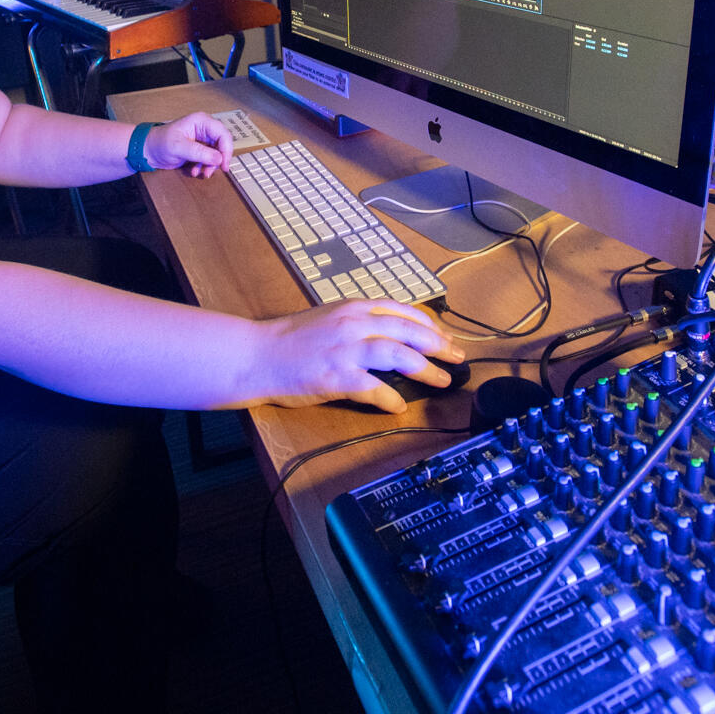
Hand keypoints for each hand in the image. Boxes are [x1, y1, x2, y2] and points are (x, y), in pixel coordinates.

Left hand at [146, 111, 233, 176]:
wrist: (148, 151)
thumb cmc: (160, 143)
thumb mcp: (179, 147)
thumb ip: (199, 152)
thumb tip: (219, 159)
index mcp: (201, 121)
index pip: (222, 134)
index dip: (226, 149)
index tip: (223, 164)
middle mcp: (204, 129)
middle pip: (222, 144)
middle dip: (218, 159)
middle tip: (211, 171)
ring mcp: (202, 139)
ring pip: (216, 153)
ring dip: (210, 165)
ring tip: (201, 174)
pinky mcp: (199, 149)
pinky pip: (209, 158)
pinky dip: (204, 166)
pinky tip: (194, 171)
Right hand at [253, 300, 463, 413]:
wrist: (257, 354)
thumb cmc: (289, 339)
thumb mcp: (328, 317)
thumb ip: (357, 322)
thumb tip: (389, 335)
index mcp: (352, 307)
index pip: (402, 310)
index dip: (429, 324)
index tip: (444, 336)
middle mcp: (353, 324)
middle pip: (408, 330)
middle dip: (438, 344)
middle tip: (457, 357)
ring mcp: (345, 350)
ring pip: (398, 354)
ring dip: (424, 368)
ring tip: (441, 380)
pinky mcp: (336, 377)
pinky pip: (374, 388)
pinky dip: (391, 398)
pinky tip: (399, 406)